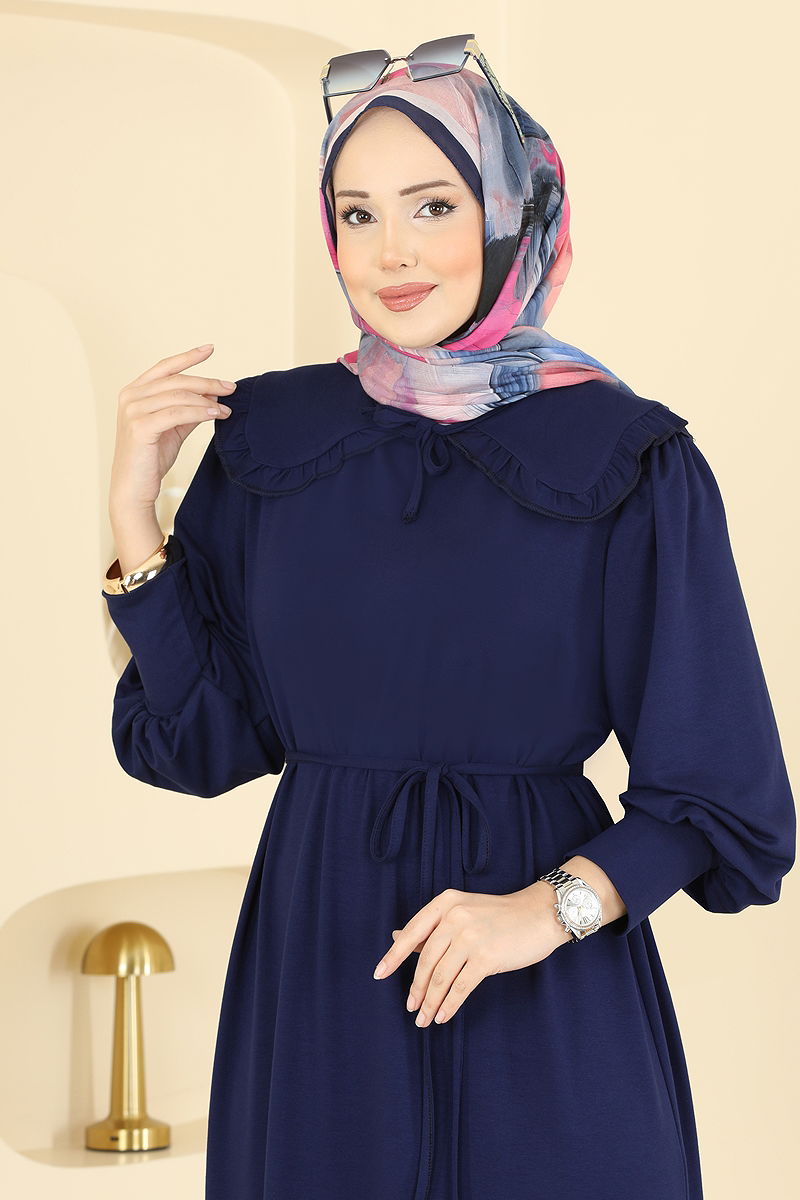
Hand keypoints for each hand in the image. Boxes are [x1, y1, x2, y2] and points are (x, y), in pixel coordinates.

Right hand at [109, 343, 235, 515]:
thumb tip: (213, 396)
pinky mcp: (140, 427)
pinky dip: (199, 412)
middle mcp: (131, 396)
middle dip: (207, 382)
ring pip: (178, 396)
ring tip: (226, 407)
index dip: (188, 356)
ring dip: (207, 400)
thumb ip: (189, 410)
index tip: (210, 349)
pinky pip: (177, 413)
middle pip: (176, 380)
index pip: (165, 367)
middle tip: (230, 387)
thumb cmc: (151, 459)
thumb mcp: (173, 429)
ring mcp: (133, 410)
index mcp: (135, 392)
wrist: (134, 488)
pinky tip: (215, 414)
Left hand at [372, 883, 570, 1026]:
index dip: (393, 956)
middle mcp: (455, 917)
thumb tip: (397, 938)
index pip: (412, 932)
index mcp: (446, 903)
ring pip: (440, 977)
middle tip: (411, 1007)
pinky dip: (448, 1005)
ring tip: (424, 1018)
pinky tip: (443, 1016)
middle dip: (416, 988)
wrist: (539, 915)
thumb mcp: (463, 912)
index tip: (379, 974)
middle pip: (425, 960)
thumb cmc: (499, 917)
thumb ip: (431, 927)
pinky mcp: (487, 957)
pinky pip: (460, 987)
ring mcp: (471, 936)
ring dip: (430, 1002)